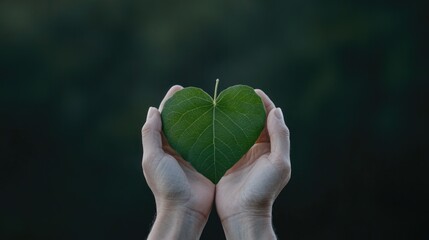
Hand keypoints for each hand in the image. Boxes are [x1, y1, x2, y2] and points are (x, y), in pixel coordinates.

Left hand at [142, 85, 214, 239]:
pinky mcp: (206, 161)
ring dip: (202, 117)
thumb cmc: (166, 185)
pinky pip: (210, 142)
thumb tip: (153, 110)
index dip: (170, 102)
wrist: (185, 209)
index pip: (165, 119)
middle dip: (187, 107)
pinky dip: (214, 131)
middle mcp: (175, 149)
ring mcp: (191, 155)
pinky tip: (222, 121)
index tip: (179, 88)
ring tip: (211, 102)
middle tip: (197, 93)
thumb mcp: (153, 158)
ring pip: (196, 130)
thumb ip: (151, 134)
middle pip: (181, 122)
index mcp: (161, 146)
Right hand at [216, 89, 290, 238]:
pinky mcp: (226, 160)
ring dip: (232, 117)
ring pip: (238, 129)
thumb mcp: (278, 163)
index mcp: (271, 147)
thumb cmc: (263, 189)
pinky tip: (211, 121)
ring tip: (223, 104)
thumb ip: (280, 137)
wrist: (243, 213)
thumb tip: (276, 111)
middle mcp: (257, 148)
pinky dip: (220, 130)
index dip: (264, 103)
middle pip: (253, 121)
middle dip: (247, 107)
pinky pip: (224, 140)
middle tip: (235, 95)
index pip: (270, 119)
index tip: (253, 91)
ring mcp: (241, 154)